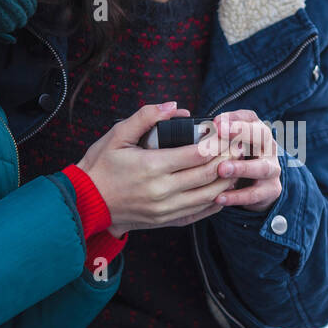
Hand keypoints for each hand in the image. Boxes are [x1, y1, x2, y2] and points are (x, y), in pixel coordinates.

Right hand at [78, 102, 238, 235]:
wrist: (87, 203)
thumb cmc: (101, 166)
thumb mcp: (117, 135)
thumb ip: (146, 117)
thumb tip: (174, 106)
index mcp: (152, 166)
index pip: (196, 154)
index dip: (217, 142)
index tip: (228, 133)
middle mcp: (162, 190)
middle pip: (207, 174)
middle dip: (227, 158)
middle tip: (240, 146)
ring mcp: (166, 209)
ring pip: (208, 195)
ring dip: (226, 180)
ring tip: (236, 165)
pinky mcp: (167, 221)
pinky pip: (199, 213)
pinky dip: (215, 201)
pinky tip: (223, 190)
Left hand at [207, 110, 282, 213]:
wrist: (258, 187)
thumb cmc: (238, 160)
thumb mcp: (230, 145)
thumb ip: (217, 136)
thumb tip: (198, 132)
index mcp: (257, 131)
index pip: (250, 118)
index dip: (234, 120)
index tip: (216, 124)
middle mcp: (268, 147)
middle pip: (261, 135)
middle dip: (242, 133)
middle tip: (220, 134)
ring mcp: (272, 168)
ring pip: (262, 167)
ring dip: (241, 168)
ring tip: (221, 170)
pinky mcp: (271, 190)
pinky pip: (255, 194)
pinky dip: (237, 196)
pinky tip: (220, 197)